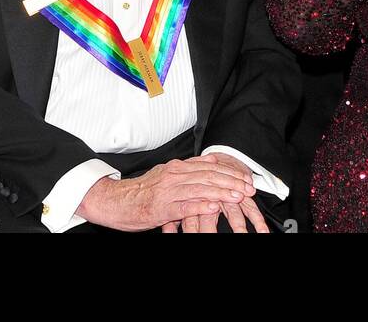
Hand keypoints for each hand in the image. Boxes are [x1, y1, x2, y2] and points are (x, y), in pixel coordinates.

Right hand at [78, 154, 256, 231]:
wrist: (119, 201)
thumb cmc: (144, 191)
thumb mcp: (168, 174)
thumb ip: (190, 169)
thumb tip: (212, 161)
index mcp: (178, 167)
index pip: (210, 167)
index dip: (230, 172)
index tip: (246, 178)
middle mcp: (175, 175)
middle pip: (209, 176)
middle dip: (232, 182)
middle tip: (248, 188)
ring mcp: (169, 191)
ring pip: (201, 189)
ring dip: (222, 192)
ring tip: (238, 196)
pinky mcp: (163, 207)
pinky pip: (185, 206)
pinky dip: (200, 205)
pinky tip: (213, 206)